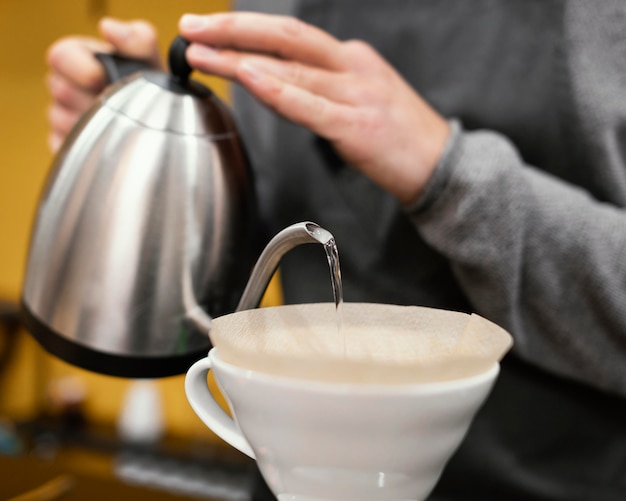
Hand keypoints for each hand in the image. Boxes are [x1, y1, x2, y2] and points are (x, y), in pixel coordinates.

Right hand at [45, 18, 161, 151]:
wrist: (161, 129)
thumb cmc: (152, 93)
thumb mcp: (152, 63)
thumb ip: (138, 41)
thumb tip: (110, 30)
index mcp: (79, 58)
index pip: (60, 55)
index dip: (83, 69)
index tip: (104, 79)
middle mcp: (66, 85)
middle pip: (62, 91)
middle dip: (95, 100)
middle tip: (118, 104)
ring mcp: (63, 116)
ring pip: (65, 122)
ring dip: (97, 125)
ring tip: (118, 123)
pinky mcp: (65, 144)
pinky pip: (68, 146)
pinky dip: (92, 147)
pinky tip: (109, 141)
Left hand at [179, 12, 448, 203]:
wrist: (443, 166)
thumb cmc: (398, 137)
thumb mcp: (361, 97)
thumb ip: (322, 87)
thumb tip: (274, 83)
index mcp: (351, 59)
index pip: (291, 37)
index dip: (246, 29)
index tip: (209, 29)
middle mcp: (352, 67)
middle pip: (285, 38)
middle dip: (233, 30)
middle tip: (191, 27)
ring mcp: (356, 95)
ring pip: (290, 68)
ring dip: (240, 59)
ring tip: (200, 54)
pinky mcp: (357, 127)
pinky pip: (308, 105)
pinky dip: (275, 90)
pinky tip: (247, 77)